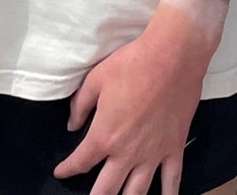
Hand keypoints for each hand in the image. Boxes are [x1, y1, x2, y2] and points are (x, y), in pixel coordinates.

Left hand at [52, 0, 221, 194]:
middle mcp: (127, 152)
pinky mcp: (174, 147)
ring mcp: (153, 153)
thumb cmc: (133, 64)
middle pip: (106, 189)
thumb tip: (72, 124)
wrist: (172, 57)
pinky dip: (168, 194)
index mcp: (104, 136)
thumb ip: (80, 106)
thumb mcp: (96, 80)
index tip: (61, 172)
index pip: (81, 162)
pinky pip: (172, 180)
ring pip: (137, 192)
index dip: (67, 169)